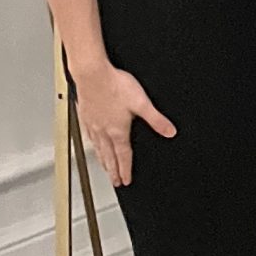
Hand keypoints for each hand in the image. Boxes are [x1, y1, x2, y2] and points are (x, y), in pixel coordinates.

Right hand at [76, 63, 175, 186]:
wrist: (92, 73)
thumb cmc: (114, 85)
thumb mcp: (142, 102)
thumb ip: (156, 119)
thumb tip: (170, 131)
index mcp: (117, 130)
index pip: (123, 155)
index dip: (126, 170)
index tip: (126, 181)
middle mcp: (103, 130)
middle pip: (109, 156)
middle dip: (113, 171)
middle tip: (115, 182)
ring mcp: (93, 124)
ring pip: (98, 148)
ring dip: (103, 161)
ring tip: (105, 169)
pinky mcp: (85, 116)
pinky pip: (89, 136)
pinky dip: (92, 145)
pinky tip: (93, 144)